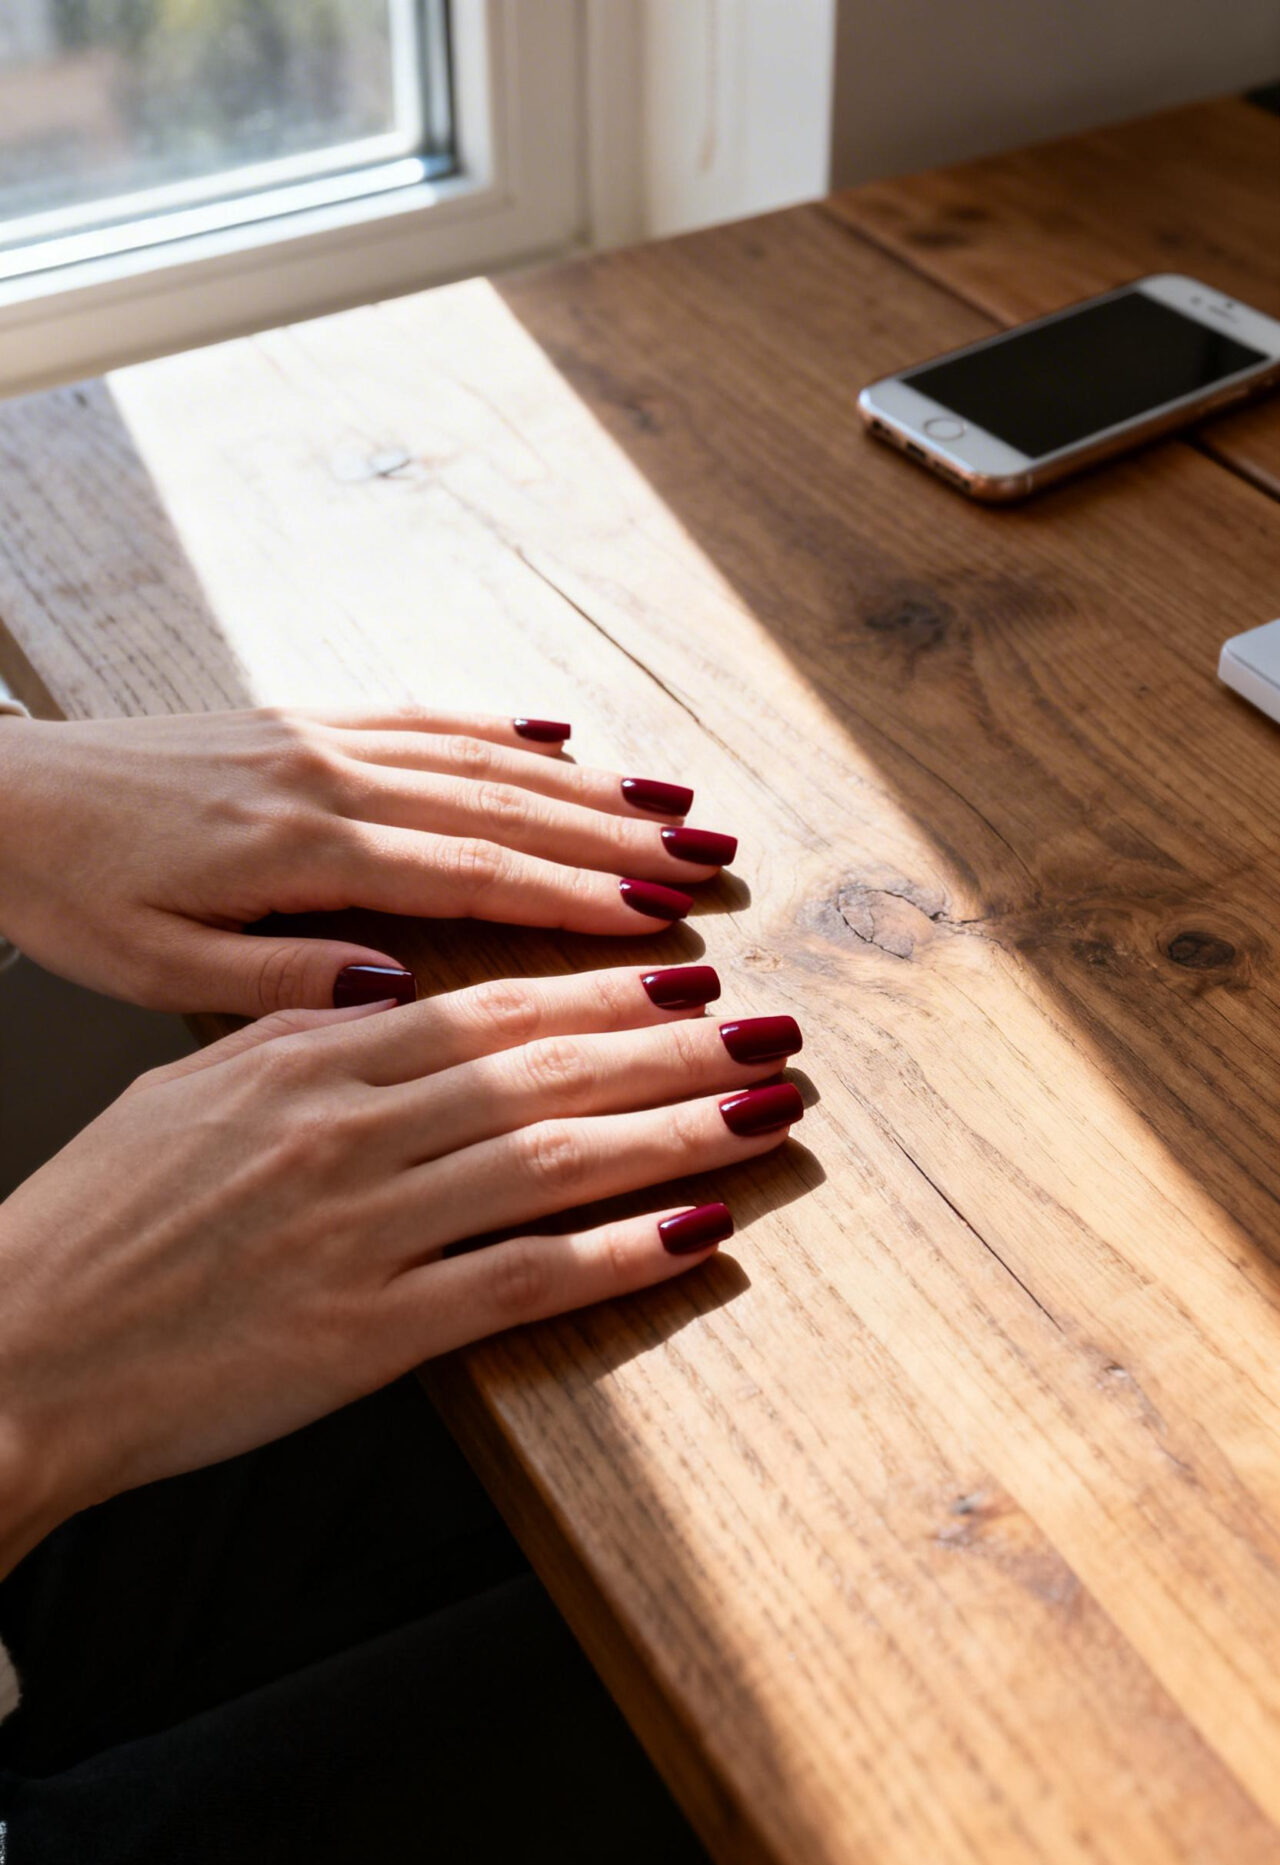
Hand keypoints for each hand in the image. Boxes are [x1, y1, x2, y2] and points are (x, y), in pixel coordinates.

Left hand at [0, 708, 737, 1014]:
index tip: (659, 919)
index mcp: (296, 848)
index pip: (466, 875)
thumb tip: (395, 988)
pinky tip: (556, 738)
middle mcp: (323, 776)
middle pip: (498, 803)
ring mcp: (314, 736)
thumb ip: (277, 982)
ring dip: (582, 780)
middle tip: (708, 860)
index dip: (573, 898)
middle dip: (615, 834)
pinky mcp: (296, 719)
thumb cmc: (64, 892)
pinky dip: (498, 728)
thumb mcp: (149, 969)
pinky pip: (420, 715)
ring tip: (671, 803)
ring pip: (476, 753)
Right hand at [0, 966, 802, 1567]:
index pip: (489, 1002)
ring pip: (558, 1157)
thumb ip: (302, 1034)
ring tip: (771, 1106)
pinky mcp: (367, 1332)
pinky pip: (523, 1281)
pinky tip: (702, 1231)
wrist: (18, 1351)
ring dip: (682, 1128)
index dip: (605, 982)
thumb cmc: (98, 1224)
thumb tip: (396, 996)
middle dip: (679, 1041)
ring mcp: (361, 1227)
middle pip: (550, 1065)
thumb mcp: (192, 1089)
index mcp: (304, 1055)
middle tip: (774, 1023)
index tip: (685, 966)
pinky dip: (621, 1254)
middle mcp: (346, 1126)